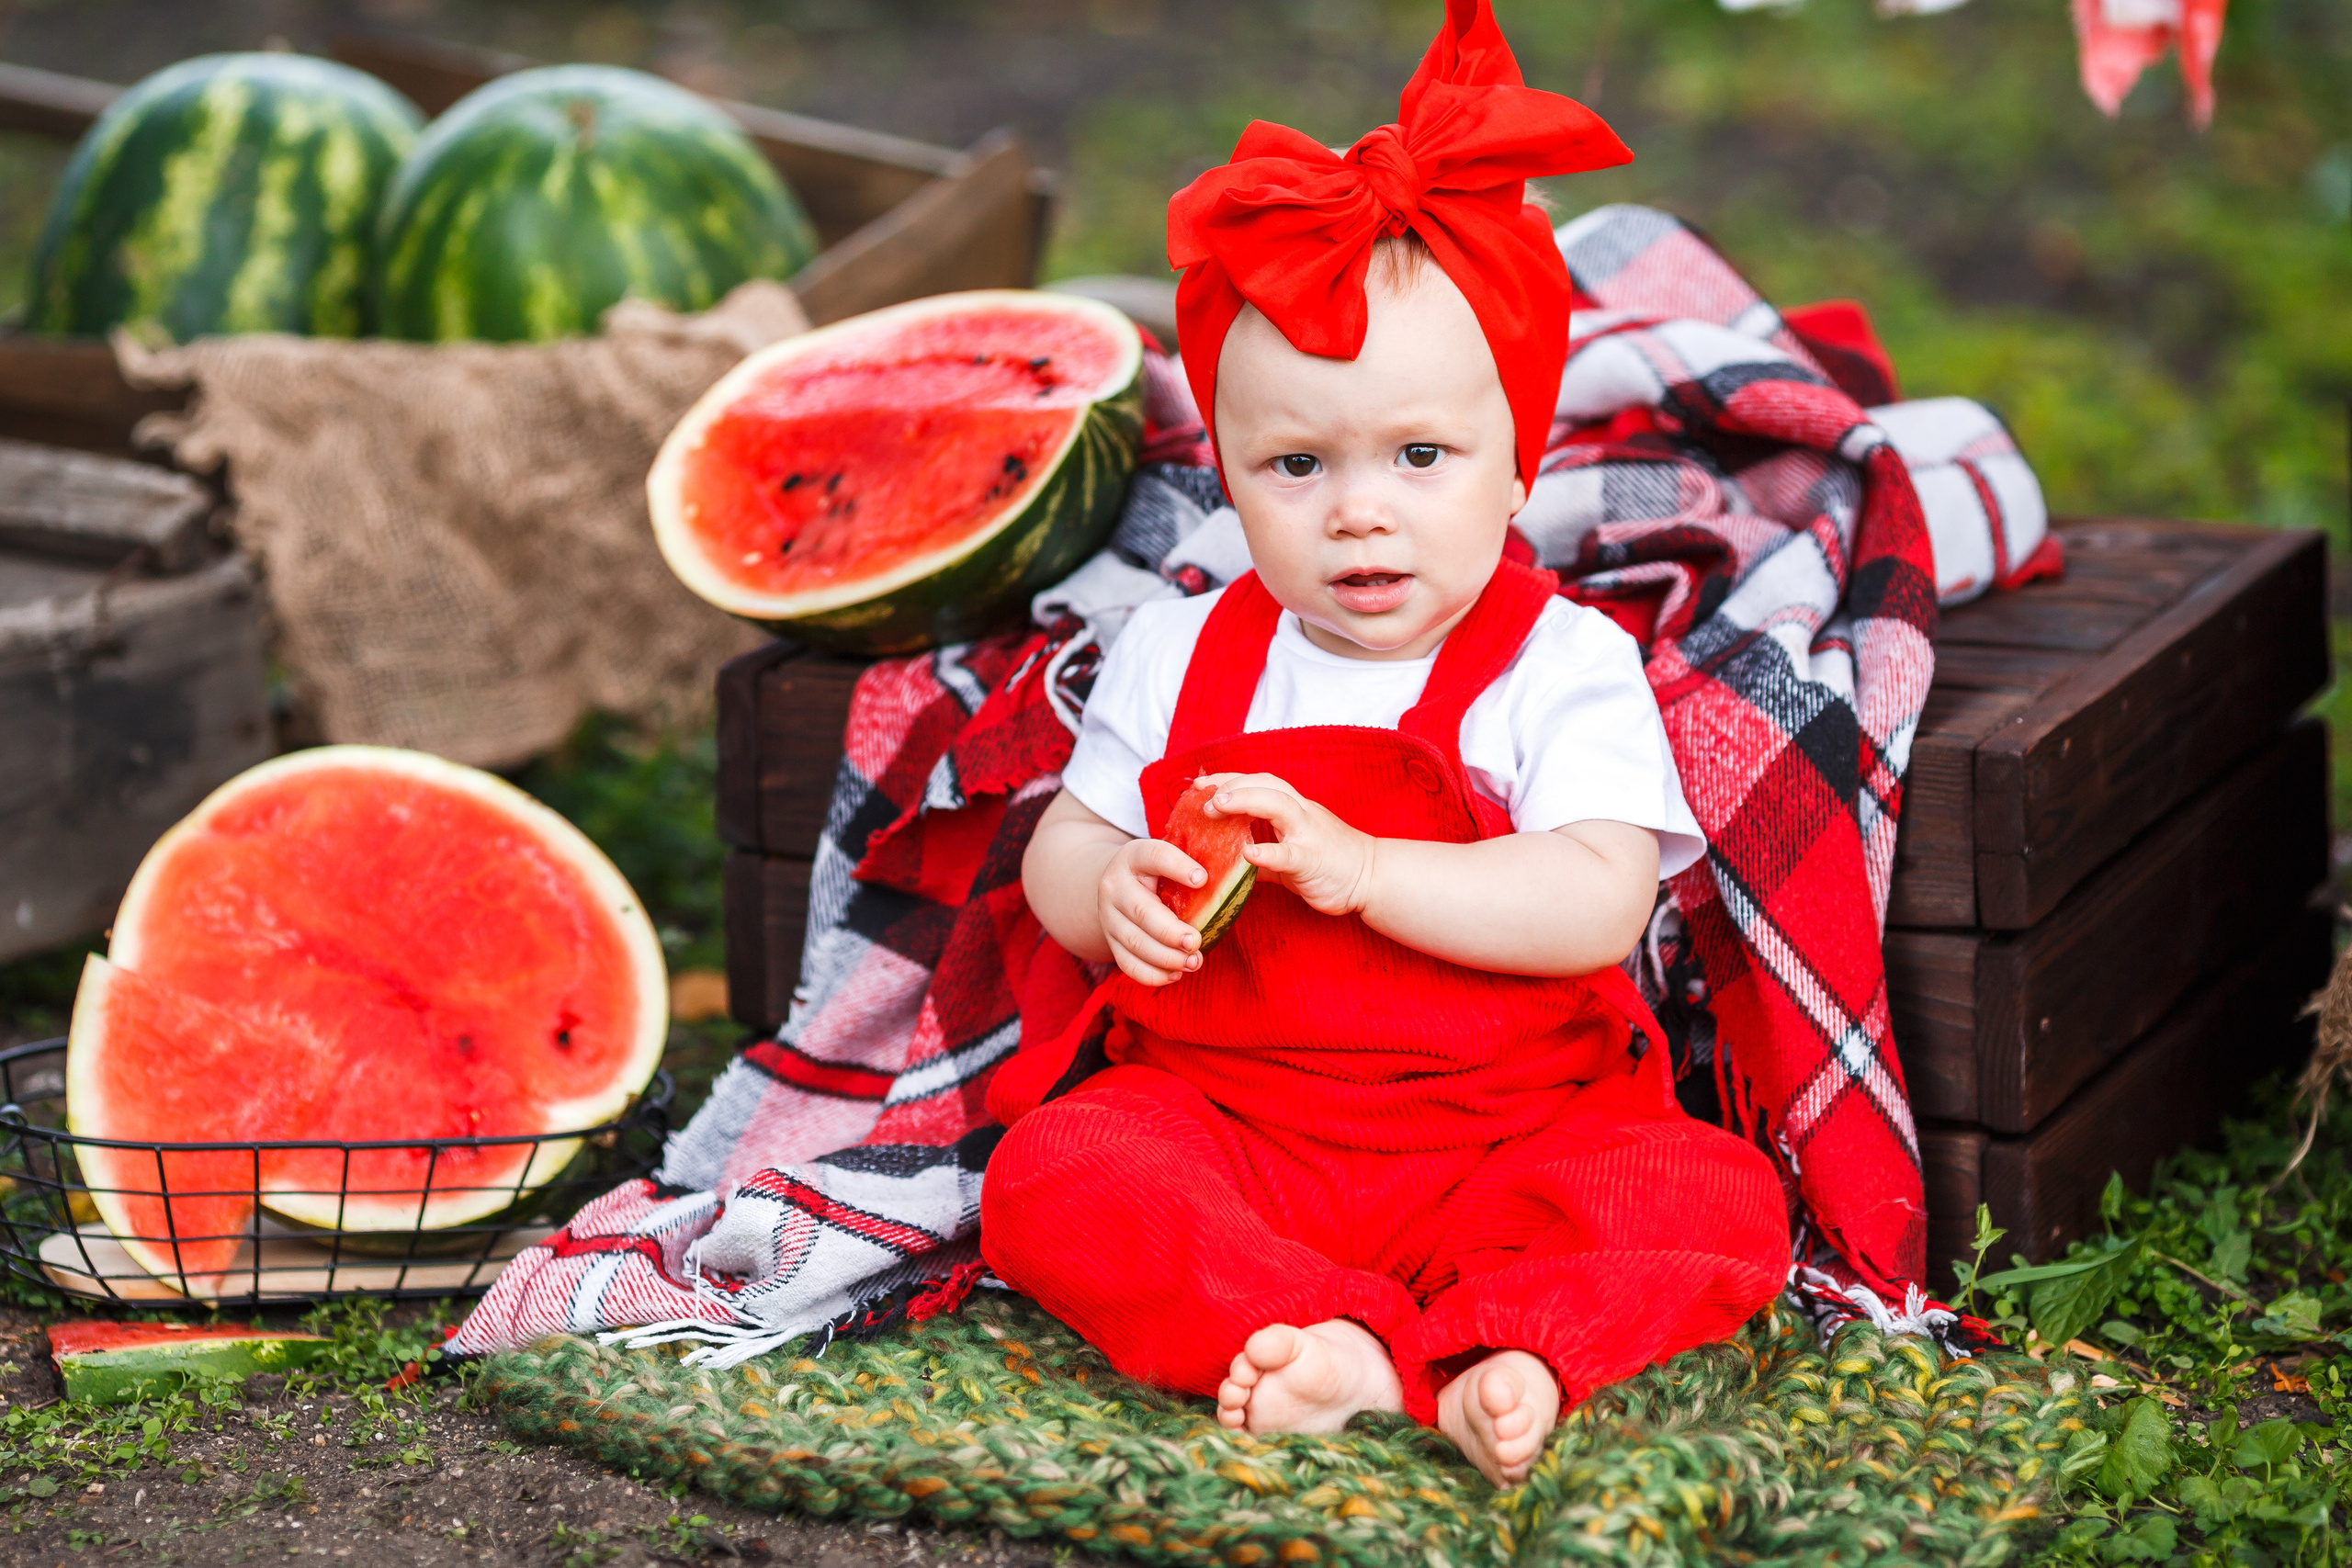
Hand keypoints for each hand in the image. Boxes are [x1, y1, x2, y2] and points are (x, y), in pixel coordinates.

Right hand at [1098, 835, 1206, 985]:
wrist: (1115, 884)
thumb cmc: (1155, 871)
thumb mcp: (1166, 857)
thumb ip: (1190, 864)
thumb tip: (1232, 878)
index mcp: (1134, 857)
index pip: (1154, 856)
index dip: (1177, 867)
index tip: (1202, 879)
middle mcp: (1115, 887)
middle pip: (1141, 911)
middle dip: (1170, 931)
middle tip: (1196, 942)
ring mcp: (1108, 918)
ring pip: (1134, 942)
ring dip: (1166, 957)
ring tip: (1194, 961)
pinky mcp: (1111, 943)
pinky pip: (1127, 964)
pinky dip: (1152, 974)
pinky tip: (1175, 974)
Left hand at [1196, 772, 1374, 917]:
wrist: (1372, 877)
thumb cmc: (1330, 863)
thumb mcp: (1291, 850)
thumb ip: (1263, 848)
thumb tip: (1229, 855)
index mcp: (1293, 808)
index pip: (1258, 782)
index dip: (1228, 779)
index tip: (1200, 785)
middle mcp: (1300, 813)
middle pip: (1265, 784)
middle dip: (1231, 785)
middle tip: (1201, 796)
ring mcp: (1308, 834)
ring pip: (1277, 805)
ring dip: (1244, 802)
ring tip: (1216, 807)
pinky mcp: (1313, 860)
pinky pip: (1289, 854)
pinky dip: (1268, 852)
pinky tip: (1248, 854)